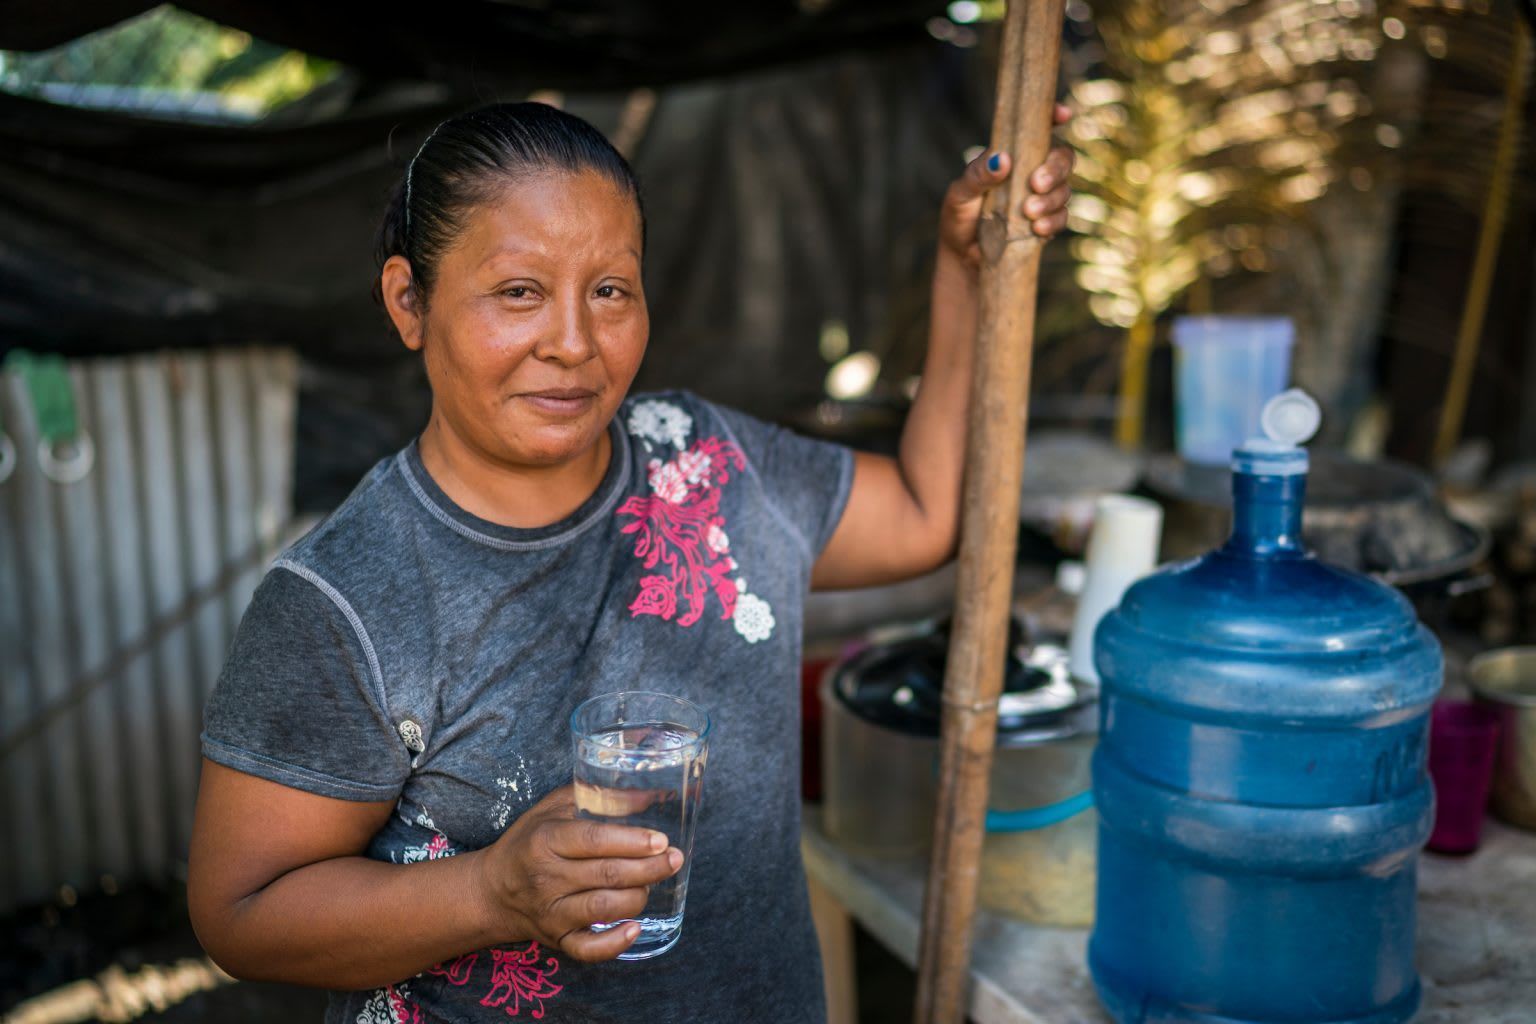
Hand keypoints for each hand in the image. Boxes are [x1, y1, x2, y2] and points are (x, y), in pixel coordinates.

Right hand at [475, 785, 682, 961]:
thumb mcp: (553, 808)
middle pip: (607, 874)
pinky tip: (635, 928)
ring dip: (637, 896)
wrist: (492, 892)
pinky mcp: (556, 939)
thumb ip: (597, 797)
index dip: (632, 841)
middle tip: (674, 859)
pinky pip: (587, 950)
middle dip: (648, 868)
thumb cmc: (529, 841)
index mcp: (546, 840)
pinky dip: (614, 943)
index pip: (595, 840)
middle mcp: (547, 878)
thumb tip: (648, 795)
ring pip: (603, 908)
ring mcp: (551, 913)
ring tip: (654, 882)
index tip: (660, 840)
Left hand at [938, 103, 1075, 269]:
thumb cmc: (959, 217)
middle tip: (1036, 183)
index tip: (1062, 114)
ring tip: (1028, 211)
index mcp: (1013, 155)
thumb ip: (978, 175)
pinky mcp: (1047, 222)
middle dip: (1056, 168)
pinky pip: (1062, 218)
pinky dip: (1053, 221)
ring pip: (1065, 189)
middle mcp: (1032, 172)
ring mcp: (1043, 197)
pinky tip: (1037, 229)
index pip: (1039, 129)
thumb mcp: (961, 193)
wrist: (962, 257)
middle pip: (1063, 158)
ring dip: (1051, 199)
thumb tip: (1002, 159)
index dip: (1054, 116)